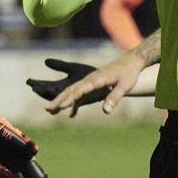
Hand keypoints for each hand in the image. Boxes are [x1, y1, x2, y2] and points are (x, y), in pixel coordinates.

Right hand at [34, 52, 148, 116]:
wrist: (130, 63)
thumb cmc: (128, 74)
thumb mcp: (124, 86)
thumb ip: (115, 97)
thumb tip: (106, 111)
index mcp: (96, 79)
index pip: (81, 90)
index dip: (71, 99)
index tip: (62, 107)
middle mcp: (89, 80)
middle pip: (71, 90)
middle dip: (59, 100)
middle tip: (47, 109)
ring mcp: (89, 82)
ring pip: (72, 92)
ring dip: (61, 101)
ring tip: (50, 111)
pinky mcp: (92, 85)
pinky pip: (80, 95)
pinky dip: (74, 103)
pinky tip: (71, 114)